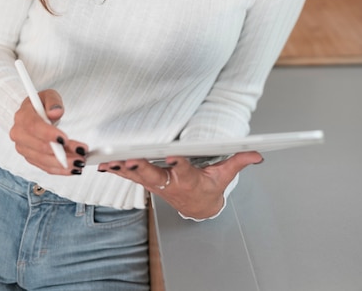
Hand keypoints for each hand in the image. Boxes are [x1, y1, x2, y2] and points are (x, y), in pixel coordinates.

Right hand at [9, 89, 87, 174]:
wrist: (33, 114)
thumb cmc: (42, 104)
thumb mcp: (49, 95)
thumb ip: (54, 102)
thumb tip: (56, 112)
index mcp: (22, 116)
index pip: (33, 126)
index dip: (48, 134)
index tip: (64, 139)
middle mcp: (19, 134)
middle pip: (38, 147)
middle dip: (61, 152)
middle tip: (80, 152)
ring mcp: (23, 148)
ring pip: (42, 160)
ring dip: (63, 163)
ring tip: (80, 161)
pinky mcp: (30, 157)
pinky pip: (45, 167)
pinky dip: (59, 169)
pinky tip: (73, 168)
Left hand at [97, 151, 262, 218]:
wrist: (198, 207)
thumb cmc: (208, 188)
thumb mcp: (225, 176)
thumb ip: (239, 161)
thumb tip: (257, 154)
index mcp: (188, 179)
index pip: (184, 170)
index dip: (178, 163)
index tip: (172, 155)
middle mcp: (169, 182)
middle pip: (153, 174)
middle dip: (141, 167)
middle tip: (129, 159)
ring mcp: (156, 183)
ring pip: (137, 176)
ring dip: (123, 169)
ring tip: (109, 160)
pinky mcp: (147, 181)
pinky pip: (129, 176)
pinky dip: (116, 170)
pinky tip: (103, 164)